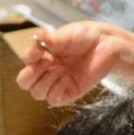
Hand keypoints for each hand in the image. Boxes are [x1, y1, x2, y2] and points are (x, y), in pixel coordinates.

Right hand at [17, 22, 133, 103]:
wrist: (108, 45)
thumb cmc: (86, 36)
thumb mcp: (66, 34)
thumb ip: (50, 39)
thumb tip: (36, 36)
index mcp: (43, 55)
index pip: (25, 62)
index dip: (29, 57)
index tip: (40, 49)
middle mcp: (47, 70)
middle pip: (25, 82)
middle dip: (31, 73)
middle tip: (48, 62)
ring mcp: (58, 82)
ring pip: (37, 93)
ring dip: (46, 81)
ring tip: (61, 69)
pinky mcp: (70, 92)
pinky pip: (53, 100)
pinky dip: (56, 89)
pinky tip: (67, 78)